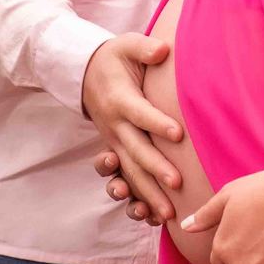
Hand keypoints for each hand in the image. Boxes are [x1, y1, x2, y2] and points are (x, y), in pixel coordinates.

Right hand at [81, 35, 182, 222]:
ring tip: (168, 213)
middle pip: (136, 151)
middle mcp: (116, 126)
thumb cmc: (114, 58)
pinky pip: (126, 179)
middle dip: (156, 168)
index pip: (141, 113)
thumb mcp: (125, 45)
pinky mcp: (117, 152)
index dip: (158, 123)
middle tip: (178, 183)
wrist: (84, 74)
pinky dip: (137, 199)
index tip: (179, 134)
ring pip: (131, 173)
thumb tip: (163, 49)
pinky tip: (153, 218)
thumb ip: (144, 48)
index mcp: (121, 99)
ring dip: (148, 194)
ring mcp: (115, 142)